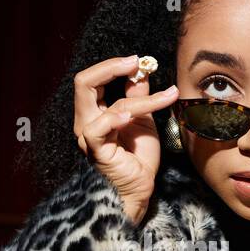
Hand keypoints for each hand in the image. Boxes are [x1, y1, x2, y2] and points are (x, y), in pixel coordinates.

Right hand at [73, 54, 179, 224]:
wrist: (139, 190)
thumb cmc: (138, 159)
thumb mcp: (142, 119)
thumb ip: (138, 95)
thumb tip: (141, 70)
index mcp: (95, 112)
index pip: (91, 80)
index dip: (112, 65)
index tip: (138, 61)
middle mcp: (86, 121)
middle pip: (83, 82)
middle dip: (111, 67)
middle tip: (135, 63)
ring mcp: (88, 136)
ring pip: (105, 102)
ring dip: (139, 98)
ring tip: (166, 98)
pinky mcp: (95, 150)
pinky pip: (99, 128)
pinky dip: (116, 118)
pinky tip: (131, 116)